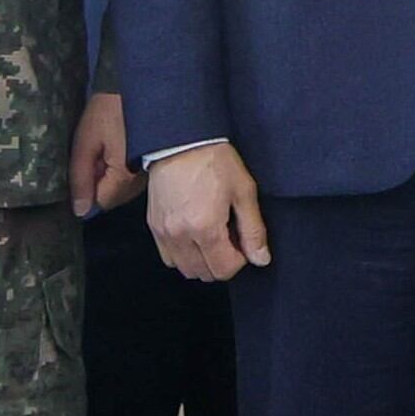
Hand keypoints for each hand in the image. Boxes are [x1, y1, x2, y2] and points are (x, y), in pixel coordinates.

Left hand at [69, 91, 141, 216]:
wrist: (142, 85)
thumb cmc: (110, 111)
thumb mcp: (86, 141)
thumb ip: (81, 177)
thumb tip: (79, 210)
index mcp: (124, 177)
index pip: (101, 203)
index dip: (88, 188)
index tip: (87, 164)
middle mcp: (142, 180)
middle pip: (114, 197)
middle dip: (100, 182)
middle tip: (97, 152)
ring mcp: (151, 172)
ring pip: (124, 188)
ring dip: (111, 175)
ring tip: (109, 147)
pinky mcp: (155, 163)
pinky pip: (134, 177)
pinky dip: (123, 168)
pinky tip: (122, 146)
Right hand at [147, 141, 272, 281]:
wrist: (181, 142)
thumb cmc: (215, 161)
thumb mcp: (244, 192)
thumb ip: (253, 230)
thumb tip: (261, 259)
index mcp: (205, 228)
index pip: (224, 270)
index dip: (240, 260)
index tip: (243, 241)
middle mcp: (180, 235)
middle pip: (204, 273)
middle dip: (222, 262)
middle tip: (229, 237)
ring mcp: (163, 233)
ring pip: (184, 268)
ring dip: (202, 261)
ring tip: (212, 236)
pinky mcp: (153, 226)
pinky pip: (168, 257)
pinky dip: (183, 254)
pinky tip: (194, 235)